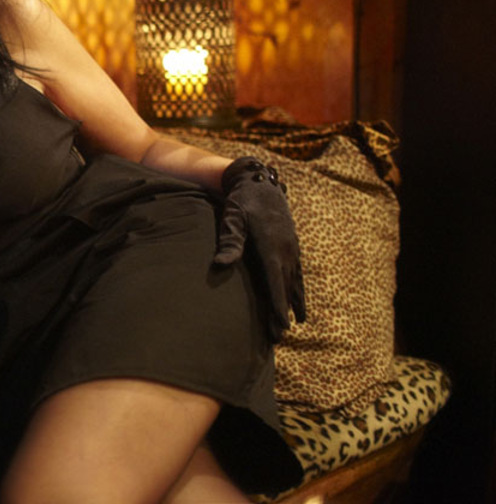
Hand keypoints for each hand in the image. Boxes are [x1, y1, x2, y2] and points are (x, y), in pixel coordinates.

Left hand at [214, 157, 305, 342]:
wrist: (261, 182)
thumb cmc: (241, 201)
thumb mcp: (232, 217)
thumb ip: (230, 240)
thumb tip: (220, 264)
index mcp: (271, 245)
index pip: (274, 281)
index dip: (277, 305)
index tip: (280, 326)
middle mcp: (285, 250)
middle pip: (284, 287)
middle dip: (282, 312)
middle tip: (277, 338)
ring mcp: (291, 249)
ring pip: (293, 283)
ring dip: (292, 306)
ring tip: (291, 328)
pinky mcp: (292, 247)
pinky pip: (298, 275)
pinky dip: (299, 293)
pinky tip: (299, 309)